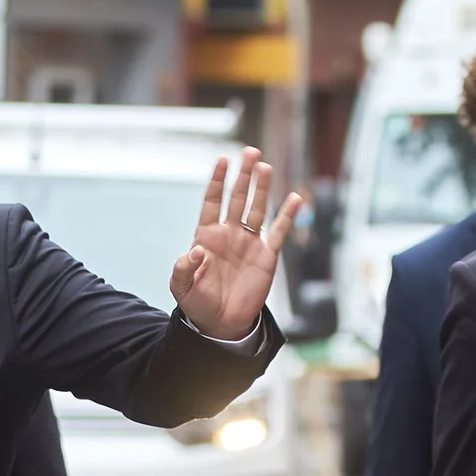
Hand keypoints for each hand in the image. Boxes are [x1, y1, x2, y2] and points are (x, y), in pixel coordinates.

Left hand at [170, 148, 302, 339]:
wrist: (221, 323)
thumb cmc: (198, 303)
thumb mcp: (181, 286)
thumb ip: (184, 267)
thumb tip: (198, 249)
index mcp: (207, 236)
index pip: (213, 201)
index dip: (217, 181)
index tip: (222, 160)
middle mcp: (229, 234)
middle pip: (237, 198)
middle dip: (243, 176)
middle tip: (250, 152)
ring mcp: (249, 243)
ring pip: (257, 209)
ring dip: (262, 189)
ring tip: (265, 167)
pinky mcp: (267, 257)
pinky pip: (279, 232)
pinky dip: (287, 216)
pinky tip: (294, 198)